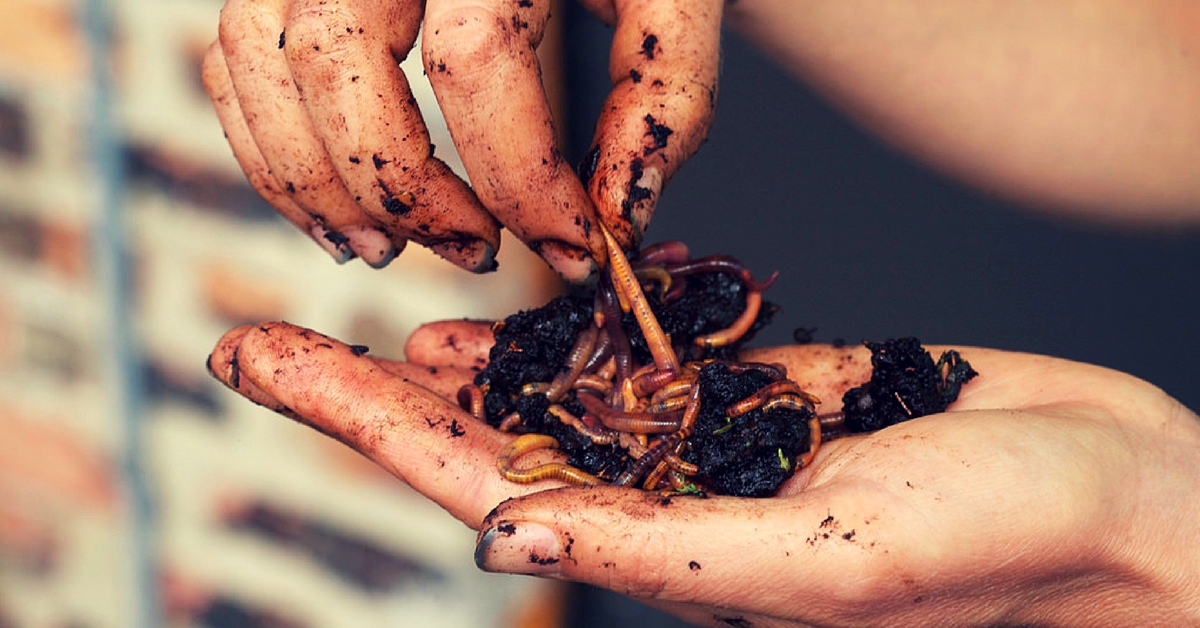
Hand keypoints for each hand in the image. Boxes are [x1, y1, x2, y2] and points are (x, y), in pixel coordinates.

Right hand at [202, 0, 722, 280]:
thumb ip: (664, 89)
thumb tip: (619, 212)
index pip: (476, 60)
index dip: (523, 180)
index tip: (572, 249)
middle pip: (335, 61)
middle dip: (401, 188)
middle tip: (474, 251)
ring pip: (259, 61)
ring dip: (313, 184)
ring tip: (387, 248)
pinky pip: (231, 59)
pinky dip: (266, 148)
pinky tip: (331, 205)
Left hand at [207, 320, 1199, 626]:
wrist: (1111, 495)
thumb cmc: (994, 547)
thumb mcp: (821, 563)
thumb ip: (664, 549)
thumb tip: (505, 539)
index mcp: (664, 548)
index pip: (470, 479)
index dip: (351, 421)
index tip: (252, 361)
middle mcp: (673, 495)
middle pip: (483, 433)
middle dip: (363, 391)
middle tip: (257, 339)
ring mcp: (717, 440)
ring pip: (556, 390)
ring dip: (459, 360)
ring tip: (363, 330)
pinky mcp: (771, 389)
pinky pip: (650, 350)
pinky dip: (578, 323)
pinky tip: (518, 301)